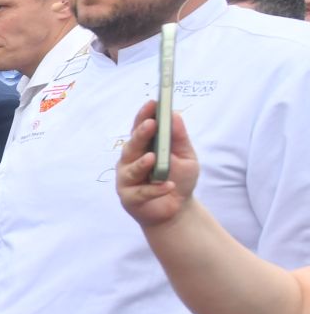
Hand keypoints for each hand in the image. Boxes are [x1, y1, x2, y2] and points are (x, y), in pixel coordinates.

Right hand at [116, 100, 198, 228]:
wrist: (176, 210)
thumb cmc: (178, 179)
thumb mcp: (186, 156)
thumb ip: (179, 138)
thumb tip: (175, 115)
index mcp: (143, 147)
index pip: (140, 127)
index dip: (144, 115)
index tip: (152, 103)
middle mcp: (130, 161)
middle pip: (131, 145)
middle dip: (140, 134)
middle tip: (151, 124)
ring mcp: (127, 179)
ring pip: (131, 169)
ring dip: (141, 163)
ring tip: (153, 158)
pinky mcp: (129, 198)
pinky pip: (141, 192)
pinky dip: (156, 189)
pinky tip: (168, 185)